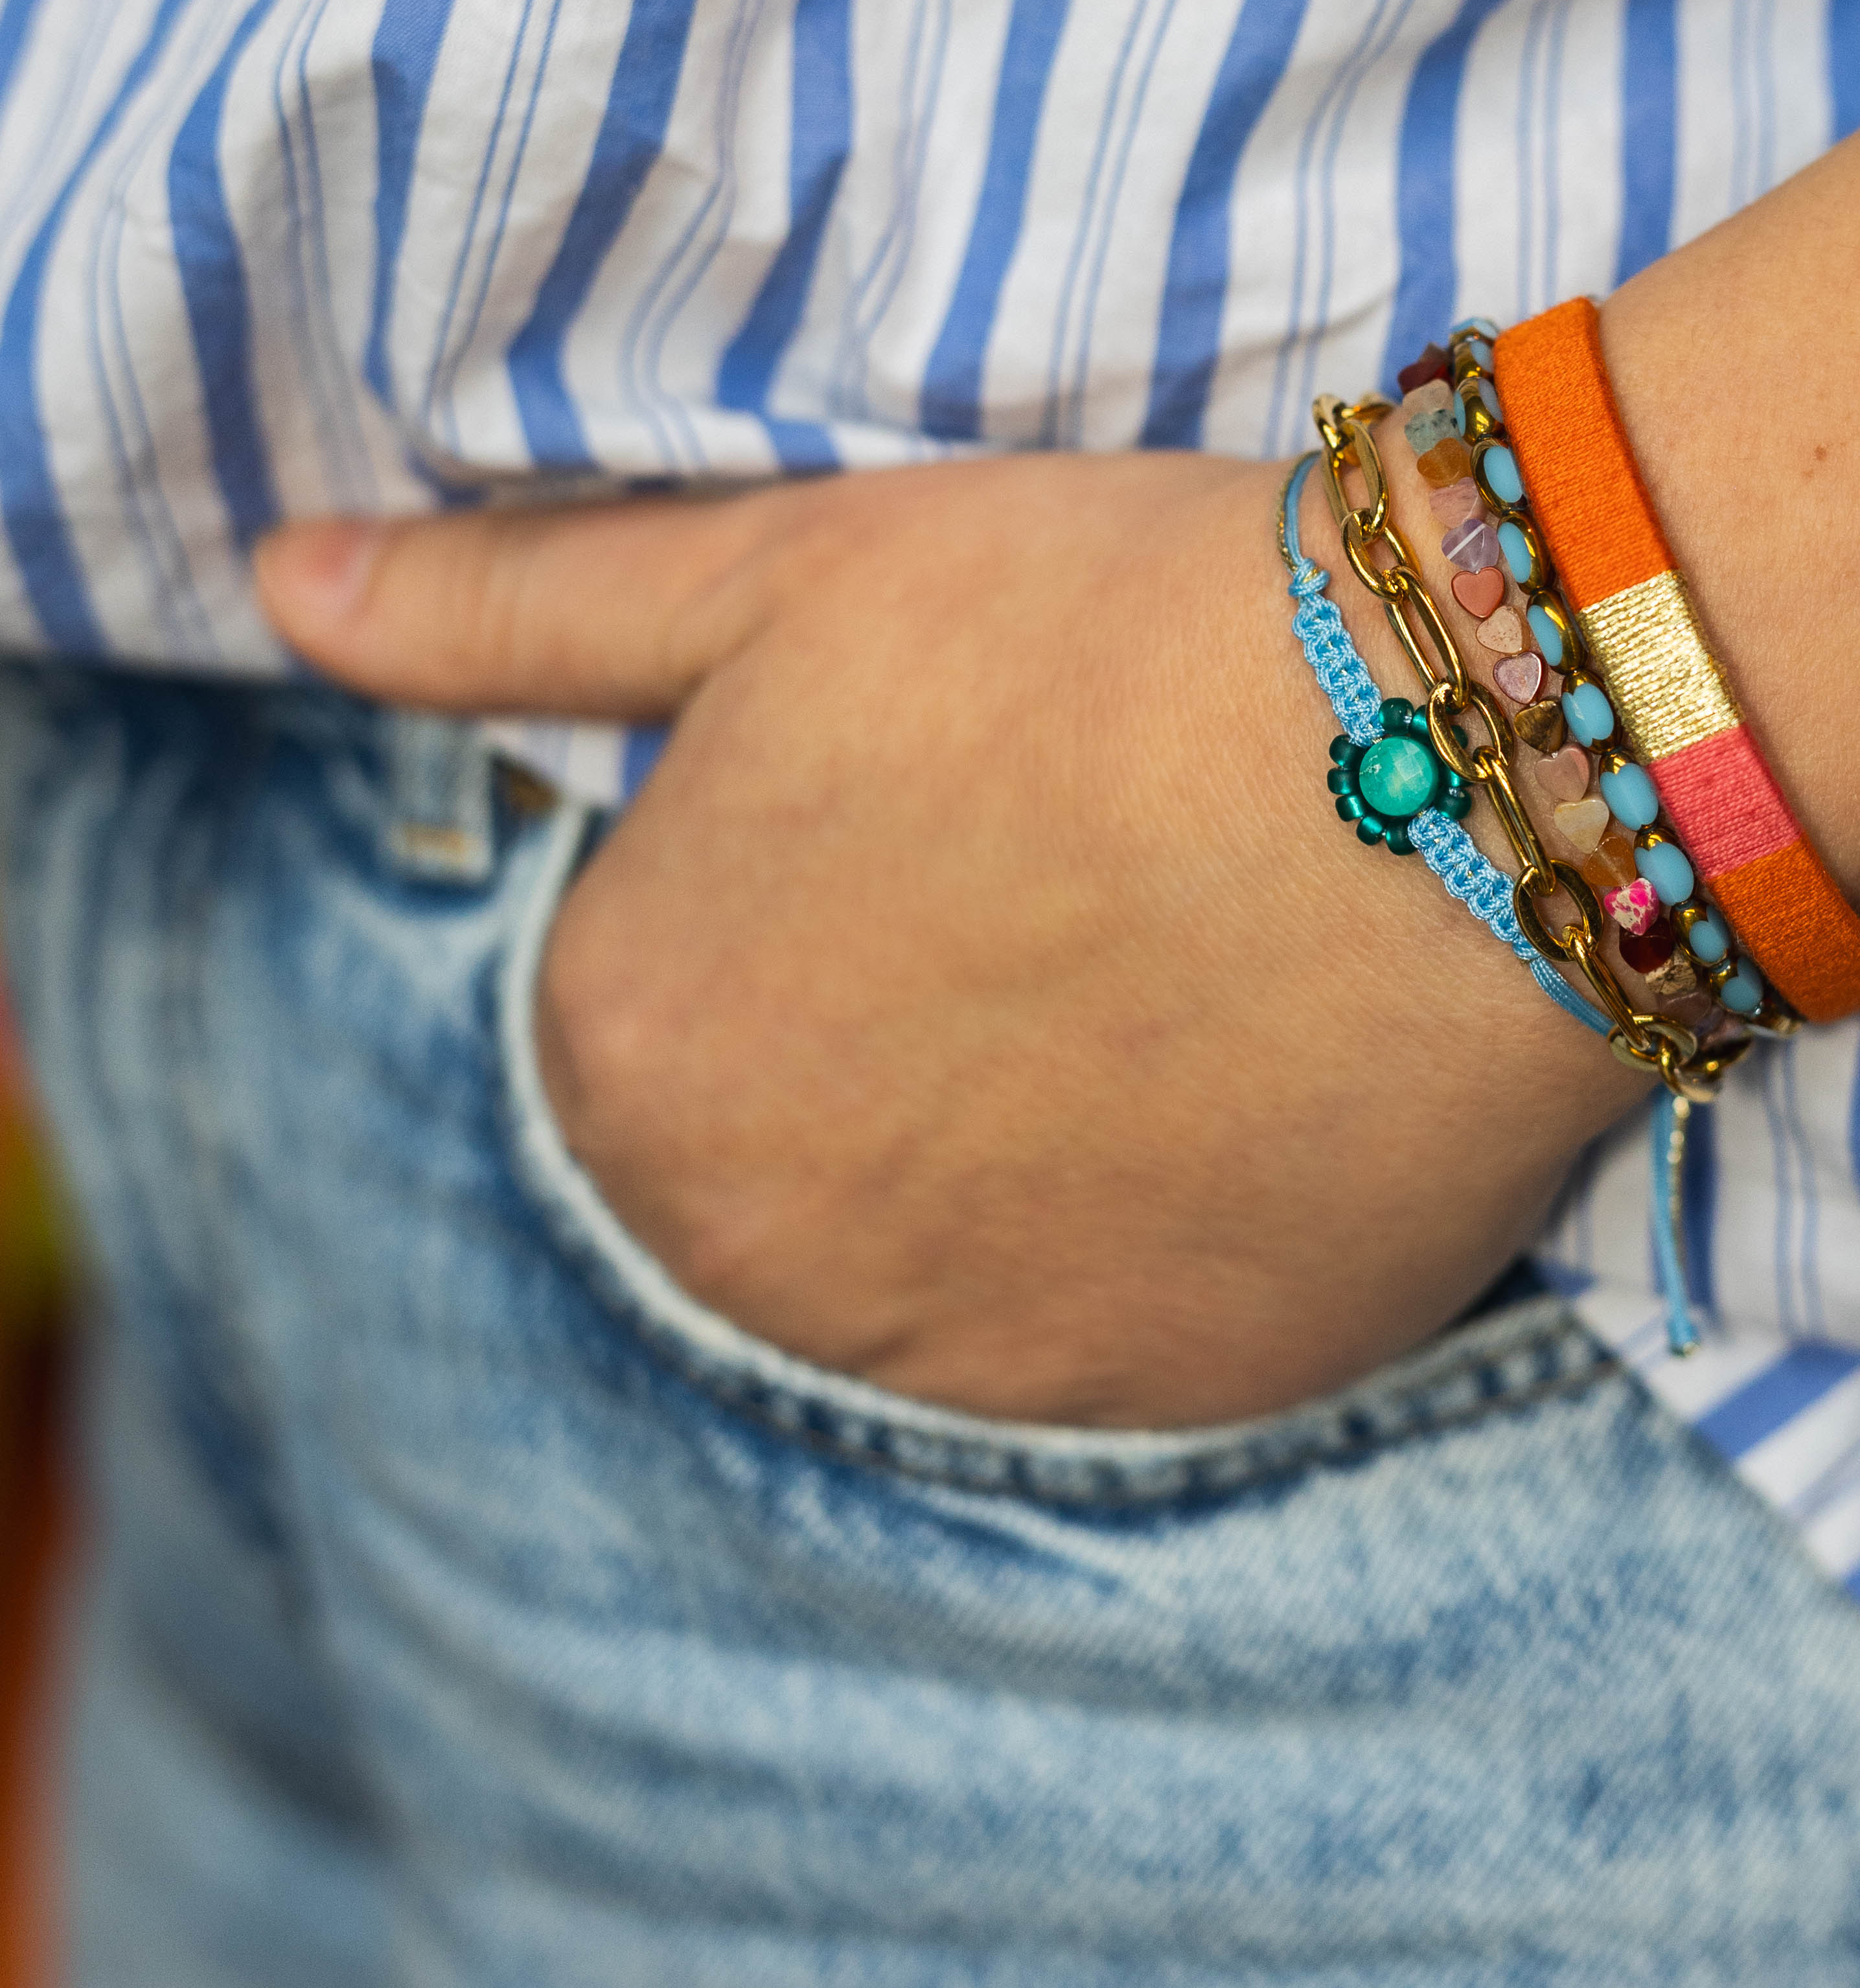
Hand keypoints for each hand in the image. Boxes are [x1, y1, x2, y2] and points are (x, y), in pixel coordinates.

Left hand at [255, 453, 1644, 1428]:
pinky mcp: (1172, 1411)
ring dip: (1001, 1154)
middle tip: (1050, 888)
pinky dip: (1147, 1238)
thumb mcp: (777, 576)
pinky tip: (1232, 1083)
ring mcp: (966, 1364)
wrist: (1452, 747)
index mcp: (624, 1053)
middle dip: (871, 1041)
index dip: (789, 884)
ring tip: (1149, 976)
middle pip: (769, 1162)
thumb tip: (280, 589)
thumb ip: (504, 613)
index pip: (644, 1006)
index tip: (935, 799)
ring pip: (929, 1268)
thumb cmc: (1097, 627)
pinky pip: (1102, 1348)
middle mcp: (752, 1261)